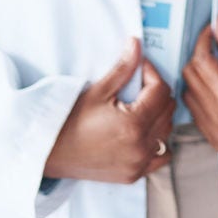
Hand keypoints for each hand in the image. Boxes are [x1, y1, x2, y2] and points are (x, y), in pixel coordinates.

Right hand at [43, 38, 174, 183]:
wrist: (49, 152)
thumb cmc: (69, 121)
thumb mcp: (97, 92)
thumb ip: (123, 68)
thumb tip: (137, 43)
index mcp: (133, 124)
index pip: (161, 91)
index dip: (152, 74)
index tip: (141, 68)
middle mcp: (140, 147)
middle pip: (168, 110)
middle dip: (157, 92)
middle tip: (139, 86)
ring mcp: (138, 163)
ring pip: (167, 131)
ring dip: (159, 115)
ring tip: (139, 107)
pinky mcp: (134, 174)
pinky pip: (162, 155)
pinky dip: (158, 142)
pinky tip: (143, 131)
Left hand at [181, 14, 217, 153]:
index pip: (201, 59)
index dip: (203, 40)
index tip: (210, 32)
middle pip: (189, 76)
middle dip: (199, 58)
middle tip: (214, 51)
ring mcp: (215, 130)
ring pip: (187, 96)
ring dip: (197, 81)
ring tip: (214, 74)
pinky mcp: (215, 141)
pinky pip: (195, 115)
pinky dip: (200, 101)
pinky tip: (216, 95)